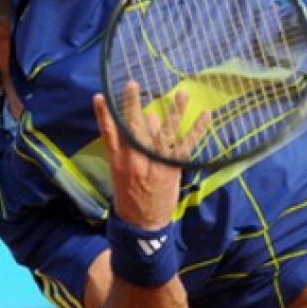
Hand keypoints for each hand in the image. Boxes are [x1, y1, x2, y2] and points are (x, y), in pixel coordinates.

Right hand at [93, 83, 207, 228]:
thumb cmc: (129, 194)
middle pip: (134, 126)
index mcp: (119, 160)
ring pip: (165, 131)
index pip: (108, 132)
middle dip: (132, 104)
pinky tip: (206, 116)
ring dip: (175, 111)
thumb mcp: (121, 172)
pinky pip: (187, 145)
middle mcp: (136, 158)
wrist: (142, 223)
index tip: (100, 96)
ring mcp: (156, 162)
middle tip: (132, 84)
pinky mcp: (173, 167)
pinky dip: (198, 130)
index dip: (103, 114)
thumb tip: (148, 118)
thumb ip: (131, 146)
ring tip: (182, 93)